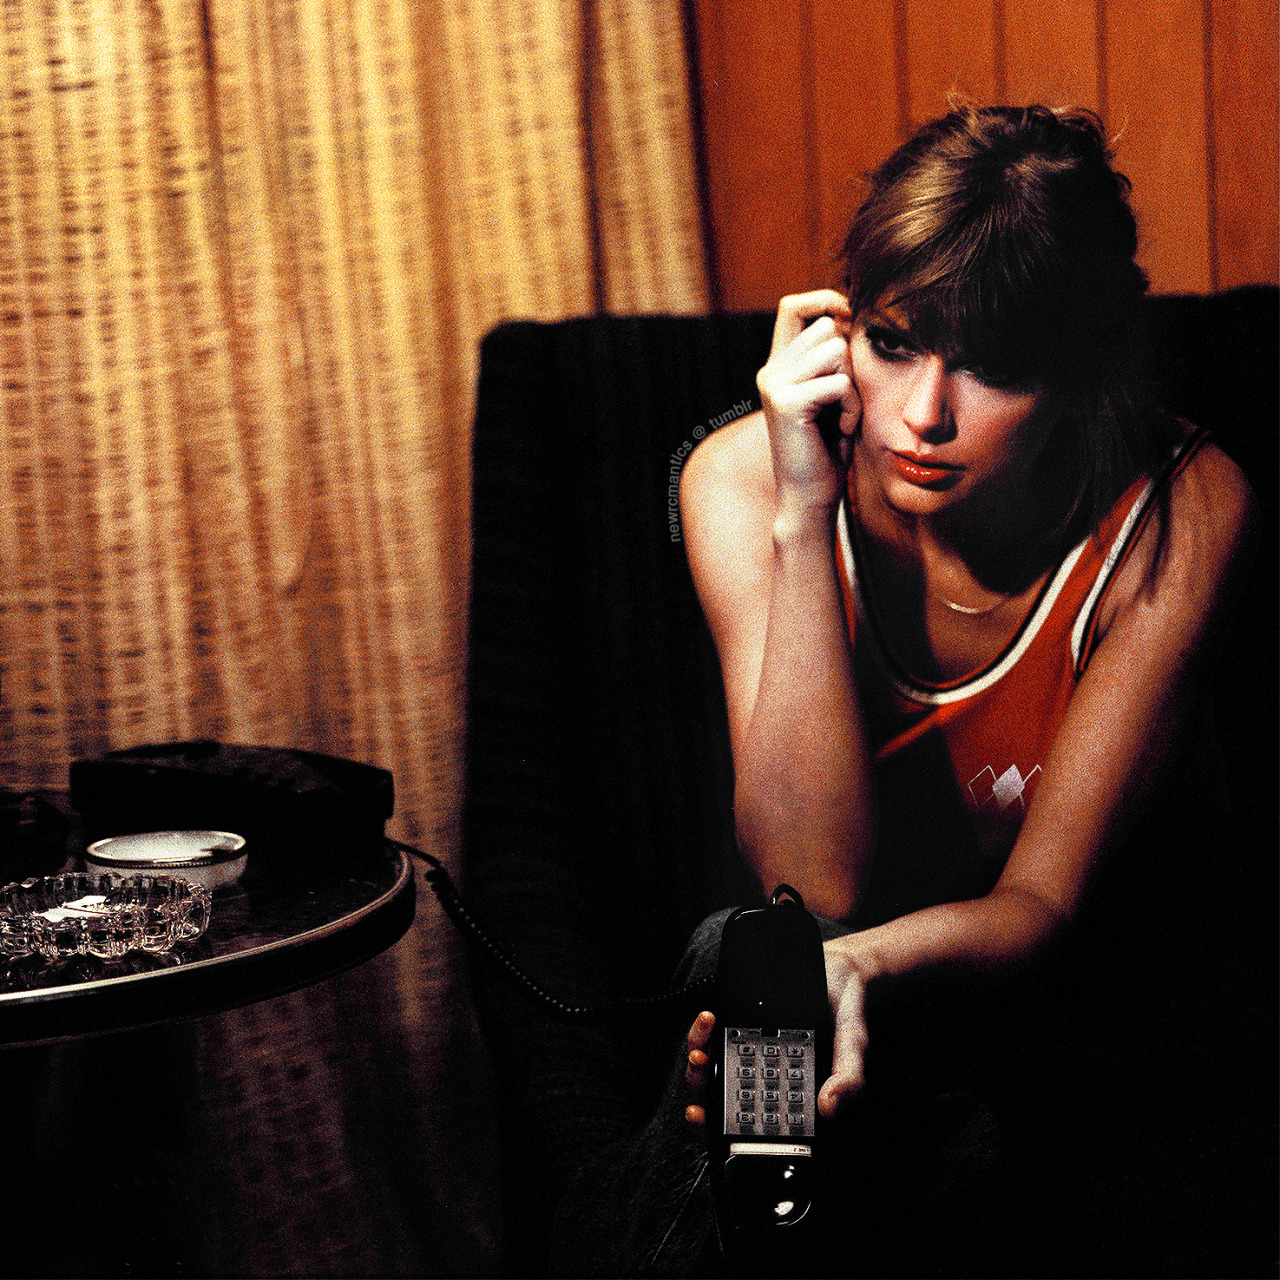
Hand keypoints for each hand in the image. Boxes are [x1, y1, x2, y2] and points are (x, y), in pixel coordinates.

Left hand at [682, 946, 869, 1128]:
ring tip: (700, 1050)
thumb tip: (830, 1108)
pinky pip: (713, 1033)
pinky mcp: (740, 1023)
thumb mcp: (854, 1047)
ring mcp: (748, 1049)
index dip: (720, 1127)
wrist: (839, 969)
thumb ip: (849, 1078)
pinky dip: (704, 1029)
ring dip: (697, 1061)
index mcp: (787, 1092)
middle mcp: (763, 1074)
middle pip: (720, 1095)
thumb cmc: (846, 1015)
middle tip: (700, 1077)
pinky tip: (710, 1018)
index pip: (750, 1120)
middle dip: (700, 1090)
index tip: (703, 1118)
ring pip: (711, 1066)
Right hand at [755, 289, 860, 512]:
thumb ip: (832, 357)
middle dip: (849, 360)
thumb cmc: (827, 448)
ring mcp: (774, 386)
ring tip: (843, 416)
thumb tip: (850, 315)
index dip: (825, 300)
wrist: (809, 496)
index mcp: (778, 365)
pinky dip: (852, 408)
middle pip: (827, 328)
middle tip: (844, 400)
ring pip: (836, 351)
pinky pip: (839, 384)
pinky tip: (841, 430)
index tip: (849, 319)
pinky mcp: (786, 404)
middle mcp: (770, 371)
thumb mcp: (832, 393)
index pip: (793, 305)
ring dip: (853, 386)